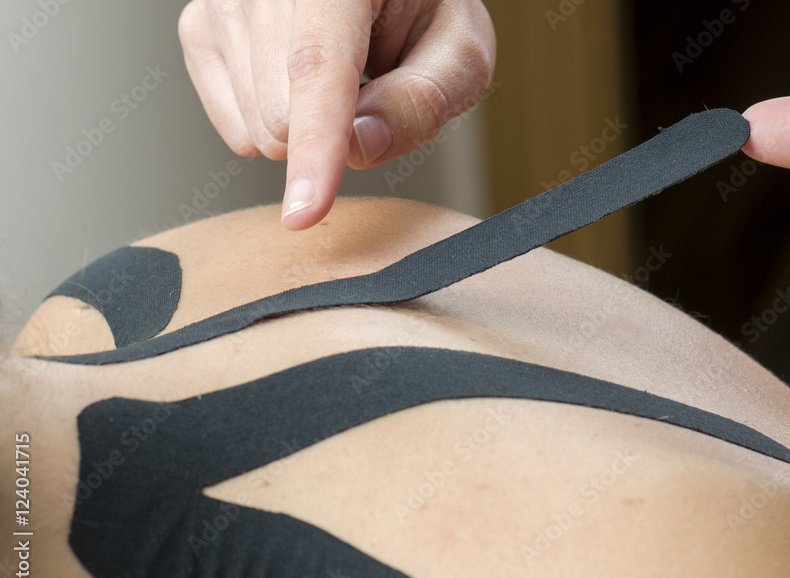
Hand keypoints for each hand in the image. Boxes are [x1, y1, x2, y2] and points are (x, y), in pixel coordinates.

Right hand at [178, 0, 495, 229]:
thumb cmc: (424, 7)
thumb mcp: (458, 53)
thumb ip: (420, 102)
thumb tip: (358, 150)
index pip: (317, 66)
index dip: (314, 145)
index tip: (304, 213)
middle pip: (281, 115)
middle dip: (336, 132)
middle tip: (373, 87)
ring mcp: (222, 2)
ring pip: (256, 130)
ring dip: (308, 126)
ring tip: (342, 72)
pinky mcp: (199, 29)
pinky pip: (237, 130)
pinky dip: (278, 124)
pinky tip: (299, 82)